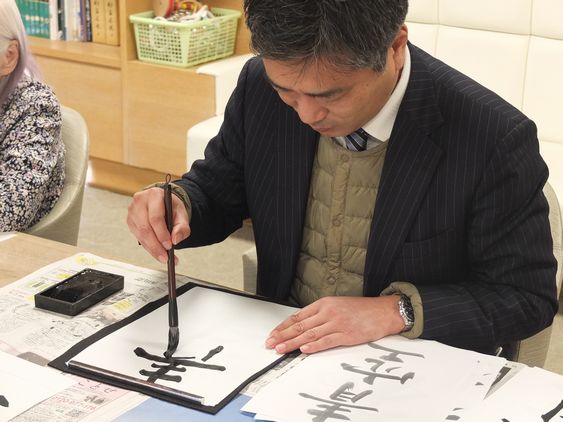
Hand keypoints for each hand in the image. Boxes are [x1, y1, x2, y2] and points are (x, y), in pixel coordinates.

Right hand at [127, 187, 189, 263]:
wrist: (163, 202)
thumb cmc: (172, 207)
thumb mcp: (181, 214)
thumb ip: (182, 226)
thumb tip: (175, 239)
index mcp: (154, 195)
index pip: (155, 217)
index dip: (162, 233)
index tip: (169, 245)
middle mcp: (140, 201)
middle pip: (145, 228)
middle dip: (156, 245)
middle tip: (165, 257)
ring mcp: (132, 211)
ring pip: (140, 234)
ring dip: (152, 249)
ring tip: (163, 257)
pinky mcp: (130, 221)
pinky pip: (138, 237)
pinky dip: (148, 247)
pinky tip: (157, 252)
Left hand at [265, 295, 404, 353]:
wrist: (384, 311)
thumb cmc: (361, 310)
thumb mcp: (337, 305)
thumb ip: (320, 314)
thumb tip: (302, 326)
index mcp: (324, 304)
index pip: (298, 316)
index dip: (283, 326)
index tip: (273, 334)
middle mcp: (328, 312)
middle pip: (300, 325)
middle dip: (283, 335)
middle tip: (270, 343)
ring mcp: (337, 323)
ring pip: (310, 334)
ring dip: (293, 343)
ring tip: (281, 349)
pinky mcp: (347, 334)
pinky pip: (327, 341)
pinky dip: (314, 346)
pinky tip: (304, 350)